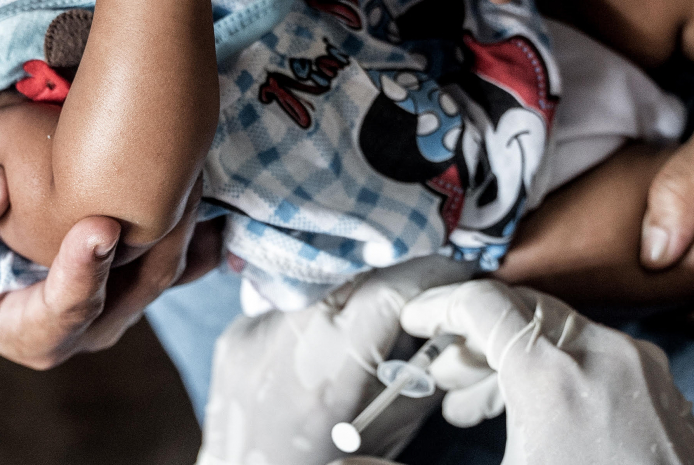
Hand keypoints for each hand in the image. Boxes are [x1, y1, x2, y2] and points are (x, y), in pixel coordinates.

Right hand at [0, 166, 219, 369]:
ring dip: (179, 235)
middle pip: (125, 300)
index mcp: (25, 332)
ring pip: (159, 280)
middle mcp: (78, 327)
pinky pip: (179, 263)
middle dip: (150, 253)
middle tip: (169, 196)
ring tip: (192, 180)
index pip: (60, 316)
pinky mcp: (134, 275)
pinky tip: (211, 196)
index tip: (100, 227)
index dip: (82, 277)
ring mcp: (112, 303)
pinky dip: (199, 235)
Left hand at [197, 258, 471, 464]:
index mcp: (334, 365)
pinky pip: (289, 303)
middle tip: (421, 288)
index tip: (458, 273)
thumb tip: (455, 322)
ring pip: (323, 278)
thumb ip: (427, 371)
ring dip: (358, 286)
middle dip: (400, 270)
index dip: (435, 272)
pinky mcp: (236, 333)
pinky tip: (321, 341)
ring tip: (369, 319)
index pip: (394, 287)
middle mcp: (290, 337)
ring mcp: (256, 330)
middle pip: (360, 268)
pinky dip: (316, 313)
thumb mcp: (395, 424)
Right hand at [400, 280, 693, 464]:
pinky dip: (565, 375)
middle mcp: (606, 359)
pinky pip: (608, 364)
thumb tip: (342, 463)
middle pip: (525, 312)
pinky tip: (544, 424)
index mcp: (553, 376)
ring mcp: (648, 378)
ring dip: (518, 359)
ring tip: (482, 409)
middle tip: (443, 378)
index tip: (414, 322)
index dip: (438, 306)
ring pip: (569, 336)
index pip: (483, 305)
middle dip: (475, 339)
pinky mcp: (673, 404)